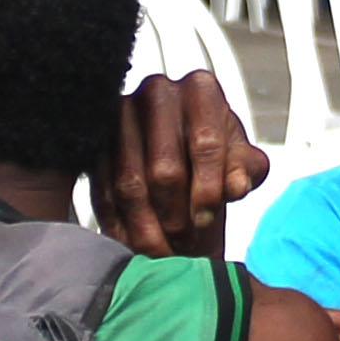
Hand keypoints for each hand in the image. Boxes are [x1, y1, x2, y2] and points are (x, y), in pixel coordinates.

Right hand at [101, 72, 267, 256]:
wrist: (177, 150)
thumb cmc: (213, 155)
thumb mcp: (240, 160)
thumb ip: (245, 171)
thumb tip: (236, 186)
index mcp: (201, 88)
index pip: (206, 144)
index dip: (208, 189)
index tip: (206, 221)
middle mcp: (158, 90)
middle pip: (165, 168)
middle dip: (176, 216)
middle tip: (183, 245)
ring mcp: (120, 110)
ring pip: (130, 182)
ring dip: (146, 226)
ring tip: (160, 252)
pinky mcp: (94, 137)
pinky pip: (101, 187)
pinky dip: (116, 221)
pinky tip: (130, 243)